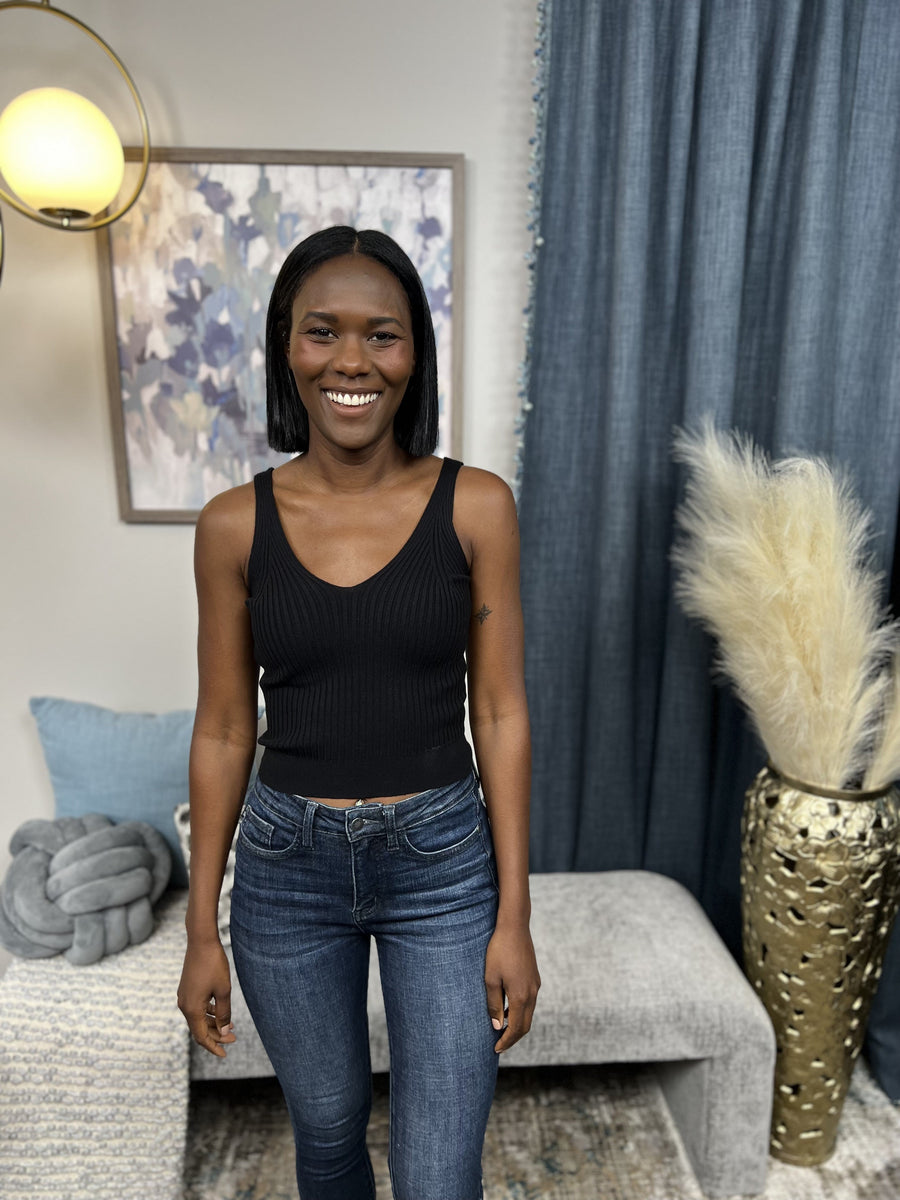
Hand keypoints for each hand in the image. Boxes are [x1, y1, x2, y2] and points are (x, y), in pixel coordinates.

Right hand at [177, 939, 236, 1056]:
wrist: (201, 941)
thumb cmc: (213, 965)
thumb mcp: (224, 990)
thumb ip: (224, 1013)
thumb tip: (225, 1030)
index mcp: (192, 1009)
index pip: (201, 1037)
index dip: (213, 1047)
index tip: (225, 1054)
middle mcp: (184, 1005)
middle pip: (199, 1029)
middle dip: (216, 1035)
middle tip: (234, 1038)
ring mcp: (184, 997)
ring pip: (198, 1018)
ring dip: (213, 1024)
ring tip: (231, 1026)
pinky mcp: (187, 989)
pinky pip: (197, 1008)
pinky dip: (208, 1013)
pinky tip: (220, 1011)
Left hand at [484, 921, 539, 1052]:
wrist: (514, 927)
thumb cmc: (499, 952)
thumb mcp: (491, 979)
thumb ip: (494, 1004)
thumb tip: (497, 1026)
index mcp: (521, 996)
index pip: (517, 1028)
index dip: (507, 1041)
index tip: (496, 1049)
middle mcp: (532, 993)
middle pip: (526, 1025)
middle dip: (513, 1037)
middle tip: (499, 1044)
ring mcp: (535, 985)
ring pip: (529, 1013)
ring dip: (517, 1023)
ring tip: (501, 1029)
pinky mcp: (534, 977)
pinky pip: (529, 1001)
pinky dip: (520, 1011)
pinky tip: (507, 1008)